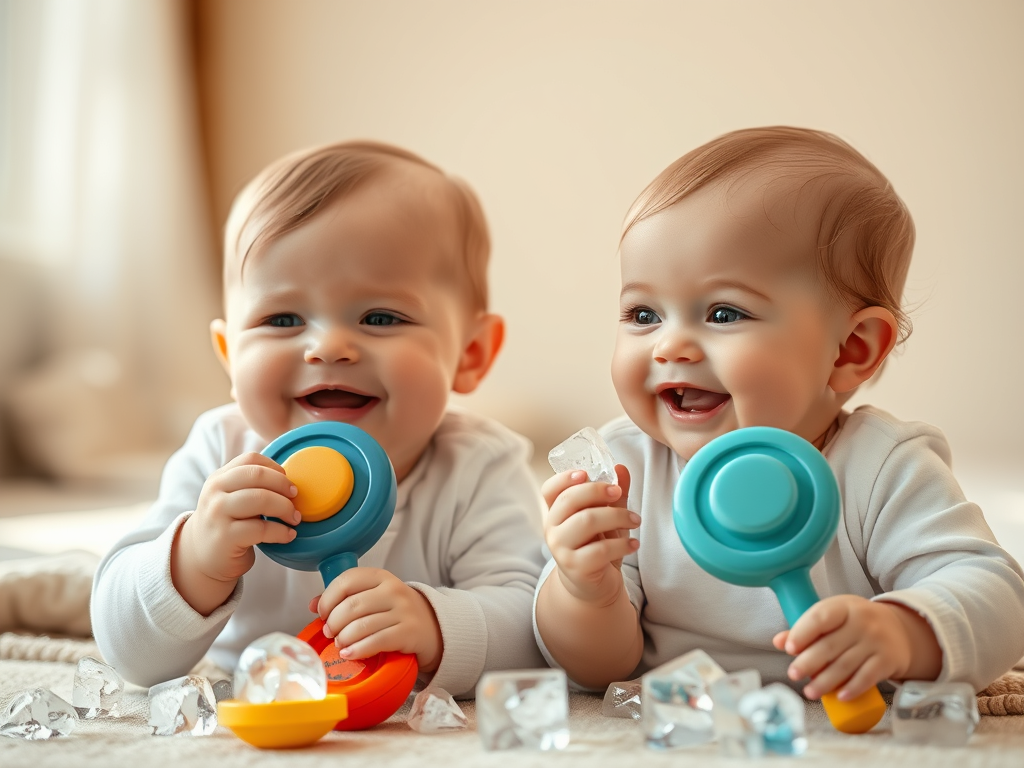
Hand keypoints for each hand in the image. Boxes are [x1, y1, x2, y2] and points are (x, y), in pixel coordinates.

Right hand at [179, 452, 298, 583]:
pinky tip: (288, 535)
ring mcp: (218, 513)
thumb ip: (250, 486)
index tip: (287, 482)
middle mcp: (215, 492)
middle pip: (258, 475)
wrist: (200, 559)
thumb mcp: (230, 499)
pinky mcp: (225, 537)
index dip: (275, 467)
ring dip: (286, 508)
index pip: (251, 459)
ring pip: (261, 499)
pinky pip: (262, 529)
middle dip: (283, 486)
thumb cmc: (226, 526)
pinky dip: (281, 532)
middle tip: (296, 498)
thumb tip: (289, 482)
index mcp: (219, 478)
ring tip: (294, 519)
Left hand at [310, 568, 442, 673]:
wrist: (432, 626)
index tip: (322, 613)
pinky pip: (376, 642)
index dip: (328, 598)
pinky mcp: (408, 633)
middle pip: (351, 605)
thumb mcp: (373, 597)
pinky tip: (350, 654)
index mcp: (380, 576)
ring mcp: (403, 611)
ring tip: (340, 645)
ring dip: (343, 639)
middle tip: (330, 633)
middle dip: (333, 623)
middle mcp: (393, 590)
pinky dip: (358, 650)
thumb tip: (313, 604)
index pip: (347, 580)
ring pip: (361, 625)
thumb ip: (344, 597)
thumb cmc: (394, 611)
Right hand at [541, 464, 638, 606]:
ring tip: (635, 520)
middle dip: (597, 491)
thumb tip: (621, 469)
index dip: (564, 478)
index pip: (550, 489)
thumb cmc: (597, 546)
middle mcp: (553, 529)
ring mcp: (561, 549)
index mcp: (556, 512)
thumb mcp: (606, 517)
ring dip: (617, 516)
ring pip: (587, 521)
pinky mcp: (575, 567)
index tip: (586, 473)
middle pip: (570, 500)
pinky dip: (622, 544)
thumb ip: (613, 494)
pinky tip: (633, 544)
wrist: (594, 586)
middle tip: (618, 493)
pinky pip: (600, 549)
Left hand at [772, 595, 939, 700]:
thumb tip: (778, 642)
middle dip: (808, 662)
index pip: (820, 617)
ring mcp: (876, 641)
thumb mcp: (834, 618)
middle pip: (830, 645)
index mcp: (843, 607)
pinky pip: (868, 677)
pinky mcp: (887, 661)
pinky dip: (852, 688)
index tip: (788, 648)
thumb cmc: (856, 624)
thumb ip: (806, 629)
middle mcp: (861, 622)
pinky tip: (839, 697)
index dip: (803, 632)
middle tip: (793, 674)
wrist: (900, 630)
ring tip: (809, 691)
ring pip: (846, 664)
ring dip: (825, 681)